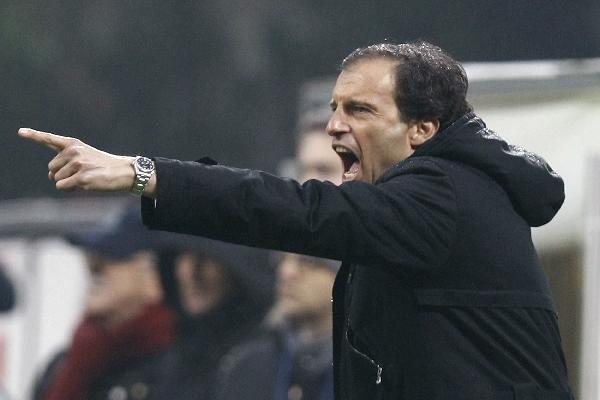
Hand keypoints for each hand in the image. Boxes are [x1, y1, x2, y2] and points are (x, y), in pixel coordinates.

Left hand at [18, 128, 136, 191]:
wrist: (124, 172)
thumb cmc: (103, 166)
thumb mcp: (85, 155)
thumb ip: (64, 161)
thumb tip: (51, 177)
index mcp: (73, 144)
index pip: (50, 139)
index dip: (34, 135)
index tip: (20, 131)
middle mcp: (74, 151)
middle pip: (51, 168)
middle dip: (61, 174)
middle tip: (80, 173)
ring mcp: (77, 164)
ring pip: (56, 179)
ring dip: (67, 182)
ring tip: (85, 178)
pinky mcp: (81, 177)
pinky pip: (62, 186)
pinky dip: (70, 189)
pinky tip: (84, 184)